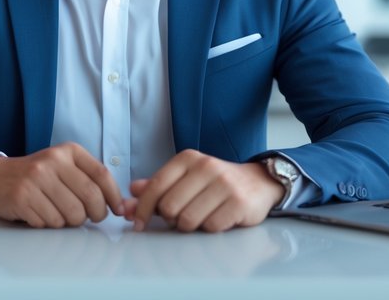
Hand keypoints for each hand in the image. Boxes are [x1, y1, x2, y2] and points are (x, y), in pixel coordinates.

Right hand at [0, 142, 123, 227]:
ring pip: (71, 214)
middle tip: (90, 218)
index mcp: (68, 151)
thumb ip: (89, 179)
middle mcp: (52, 161)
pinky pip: (50, 222)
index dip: (114, 195)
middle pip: (90, 197)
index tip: (118, 209)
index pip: (101, 174)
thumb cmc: (37, 175)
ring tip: (60, 214)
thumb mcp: (63, 165)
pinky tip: (42, 214)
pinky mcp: (22, 197)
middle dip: (96, 214)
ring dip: (70, 221)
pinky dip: (50, 224)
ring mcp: (36, 179)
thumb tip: (121, 204)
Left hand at [124, 149, 283, 232]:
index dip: (142, 208)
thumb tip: (130, 195)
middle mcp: (206, 167)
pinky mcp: (238, 202)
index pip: (156, 186)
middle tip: (180, 217)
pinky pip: (210, 227)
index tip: (138, 223)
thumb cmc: (215, 183)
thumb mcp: (186, 178)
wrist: (258, 183)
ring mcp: (224, 184)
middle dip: (170, 219)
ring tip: (200, 217)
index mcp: (188, 159)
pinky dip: (210, 229)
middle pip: (169, 207)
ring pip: (188, 220)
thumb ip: (158, 186)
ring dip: (190, 226)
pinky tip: (217, 219)